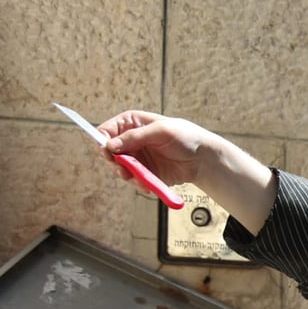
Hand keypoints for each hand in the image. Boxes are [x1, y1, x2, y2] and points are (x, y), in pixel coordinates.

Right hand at [97, 110, 275, 234]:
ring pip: (120, 169)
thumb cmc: (186, 137)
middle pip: (110, 152)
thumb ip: (135, 137)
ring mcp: (138, 158)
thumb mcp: (161, 131)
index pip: (107, 130)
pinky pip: (135, 180)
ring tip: (137, 178)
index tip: (108, 152)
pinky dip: (139, 184)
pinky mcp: (145, 173)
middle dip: (114, 162)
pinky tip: (148, 184)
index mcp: (132, 123)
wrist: (204, 159)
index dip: (103, 141)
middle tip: (123, 169)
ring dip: (126, 175)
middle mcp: (132, 140)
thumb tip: (110, 145)